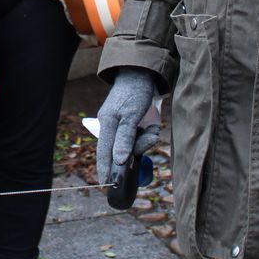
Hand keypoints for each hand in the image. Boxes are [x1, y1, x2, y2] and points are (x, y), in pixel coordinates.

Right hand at [95, 68, 159, 185]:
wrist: (141, 73)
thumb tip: (120, 161)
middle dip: (140, 146)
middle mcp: (110, 126)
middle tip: (152, 133)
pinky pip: (139, 136)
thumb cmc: (135, 92)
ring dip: (147, 137)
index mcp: (106, 124)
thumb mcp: (132, 115)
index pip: (103, 153)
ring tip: (154, 124)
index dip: (105, 170)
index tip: (107, 185)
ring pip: (134, 143)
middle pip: (122, 150)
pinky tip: (153, 123)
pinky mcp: (128, 122)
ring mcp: (119, 125)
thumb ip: (125, 139)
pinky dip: (148, 132)